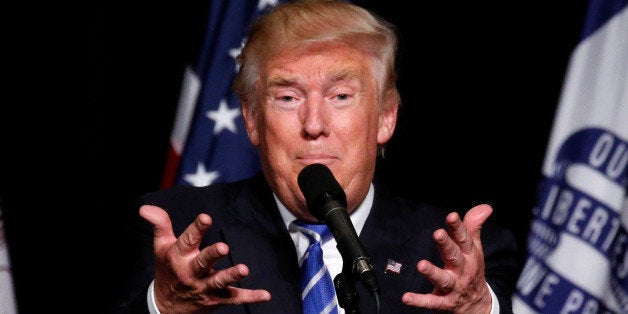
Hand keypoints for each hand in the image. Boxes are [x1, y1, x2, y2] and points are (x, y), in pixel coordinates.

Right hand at [139, 205, 270, 312]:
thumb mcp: (161, 246)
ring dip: (231, 276)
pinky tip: (265, 294)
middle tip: (223, 247)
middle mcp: (191, 272)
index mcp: (179, 257)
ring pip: (219, 282)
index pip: (187, 240)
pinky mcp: (216, 299)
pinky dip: (250, 297)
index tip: (205, 218)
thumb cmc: (168, 270)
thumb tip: (145, 207)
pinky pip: (234, 298)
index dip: (196, 229)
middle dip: (212, 256)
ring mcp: (204, 287)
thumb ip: (160, 224)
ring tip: (243, 270)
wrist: (166, 307)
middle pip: (202, 263)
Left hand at [402, 204, 493, 312]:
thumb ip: (474, 227)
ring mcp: (453, 287)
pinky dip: (419, 300)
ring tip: (421, 265)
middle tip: (438, 233)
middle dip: (446, 245)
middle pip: (454, 257)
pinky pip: (431, 302)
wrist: (479, 306)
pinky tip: (406, 297)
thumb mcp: (475, 249)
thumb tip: (485, 207)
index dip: (458, 227)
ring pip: (443, 280)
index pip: (464, 239)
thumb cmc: (472, 271)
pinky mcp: (444, 302)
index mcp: (469, 256)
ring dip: (432, 273)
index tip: (451, 216)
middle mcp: (462, 271)